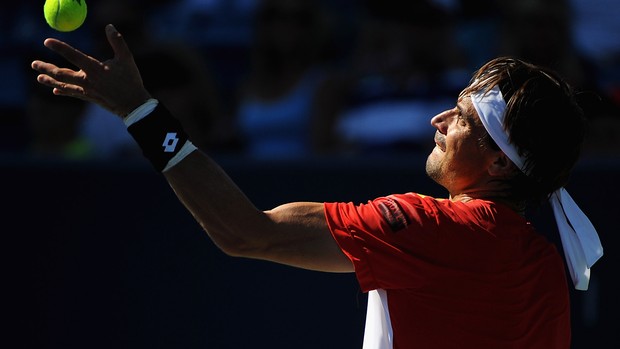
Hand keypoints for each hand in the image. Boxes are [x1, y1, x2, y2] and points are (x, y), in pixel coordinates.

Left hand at [31, 24, 150, 116]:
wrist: (133, 105)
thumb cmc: (131, 80)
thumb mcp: (126, 59)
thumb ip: (117, 41)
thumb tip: (109, 26)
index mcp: (95, 69)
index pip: (73, 56)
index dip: (59, 48)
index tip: (47, 42)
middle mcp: (87, 80)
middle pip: (61, 74)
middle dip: (46, 68)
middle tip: (33, 63)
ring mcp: (87, 91)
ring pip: (64, 85)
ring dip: (49, 81)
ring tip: (39, 77)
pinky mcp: (90, 98)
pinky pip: (73, 93)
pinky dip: (63, 91)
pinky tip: (56, 91)